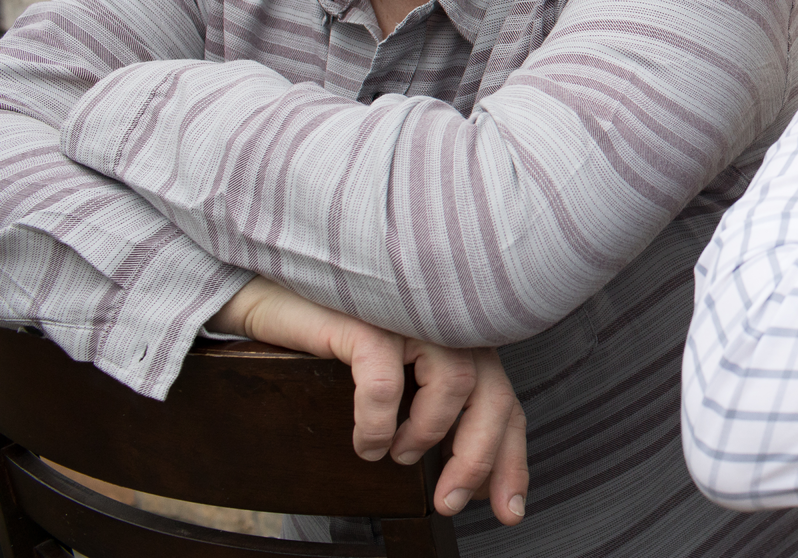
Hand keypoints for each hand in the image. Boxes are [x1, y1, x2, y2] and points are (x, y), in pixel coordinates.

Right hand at [210, 276, 528, 524]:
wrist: (276, 298)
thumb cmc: (340, 347)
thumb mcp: (400, 388)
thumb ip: (437, 421)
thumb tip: (468, 483)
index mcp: (463, 347)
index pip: (507, 405)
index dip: (511, 459)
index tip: (509, 510)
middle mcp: (449, 328)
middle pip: (493, 398)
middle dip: (477, 460)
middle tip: (449, 501)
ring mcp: (413, 319)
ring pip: (454, 385)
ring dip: (427, 434)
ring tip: (398, 453)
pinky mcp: (371, 320)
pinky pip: (386, 381)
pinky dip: (378, 422)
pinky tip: (367, 442)